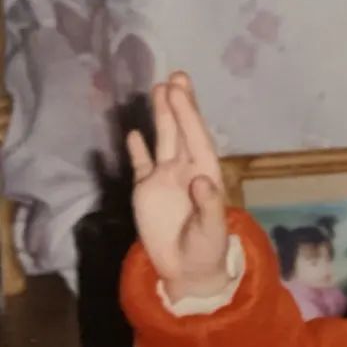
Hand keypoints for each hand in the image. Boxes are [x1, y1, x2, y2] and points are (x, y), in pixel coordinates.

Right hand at [128, 72, 229, 301]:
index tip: (180, 91)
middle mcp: (186, 170)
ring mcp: (165, 179)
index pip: (196, 139)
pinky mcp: (147, 191)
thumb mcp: (212, 230)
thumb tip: (199, 179)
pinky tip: (133, 132)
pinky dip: (138, 149)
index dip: (189, 115)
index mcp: (205, 175)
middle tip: (176, 76)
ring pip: (163, 141)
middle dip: (179, 105)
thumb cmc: (207, 250)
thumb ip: (208, 205)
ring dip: (161, 117)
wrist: (188, 270)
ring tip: (157, 89)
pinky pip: (141, 164)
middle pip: (182, 132)